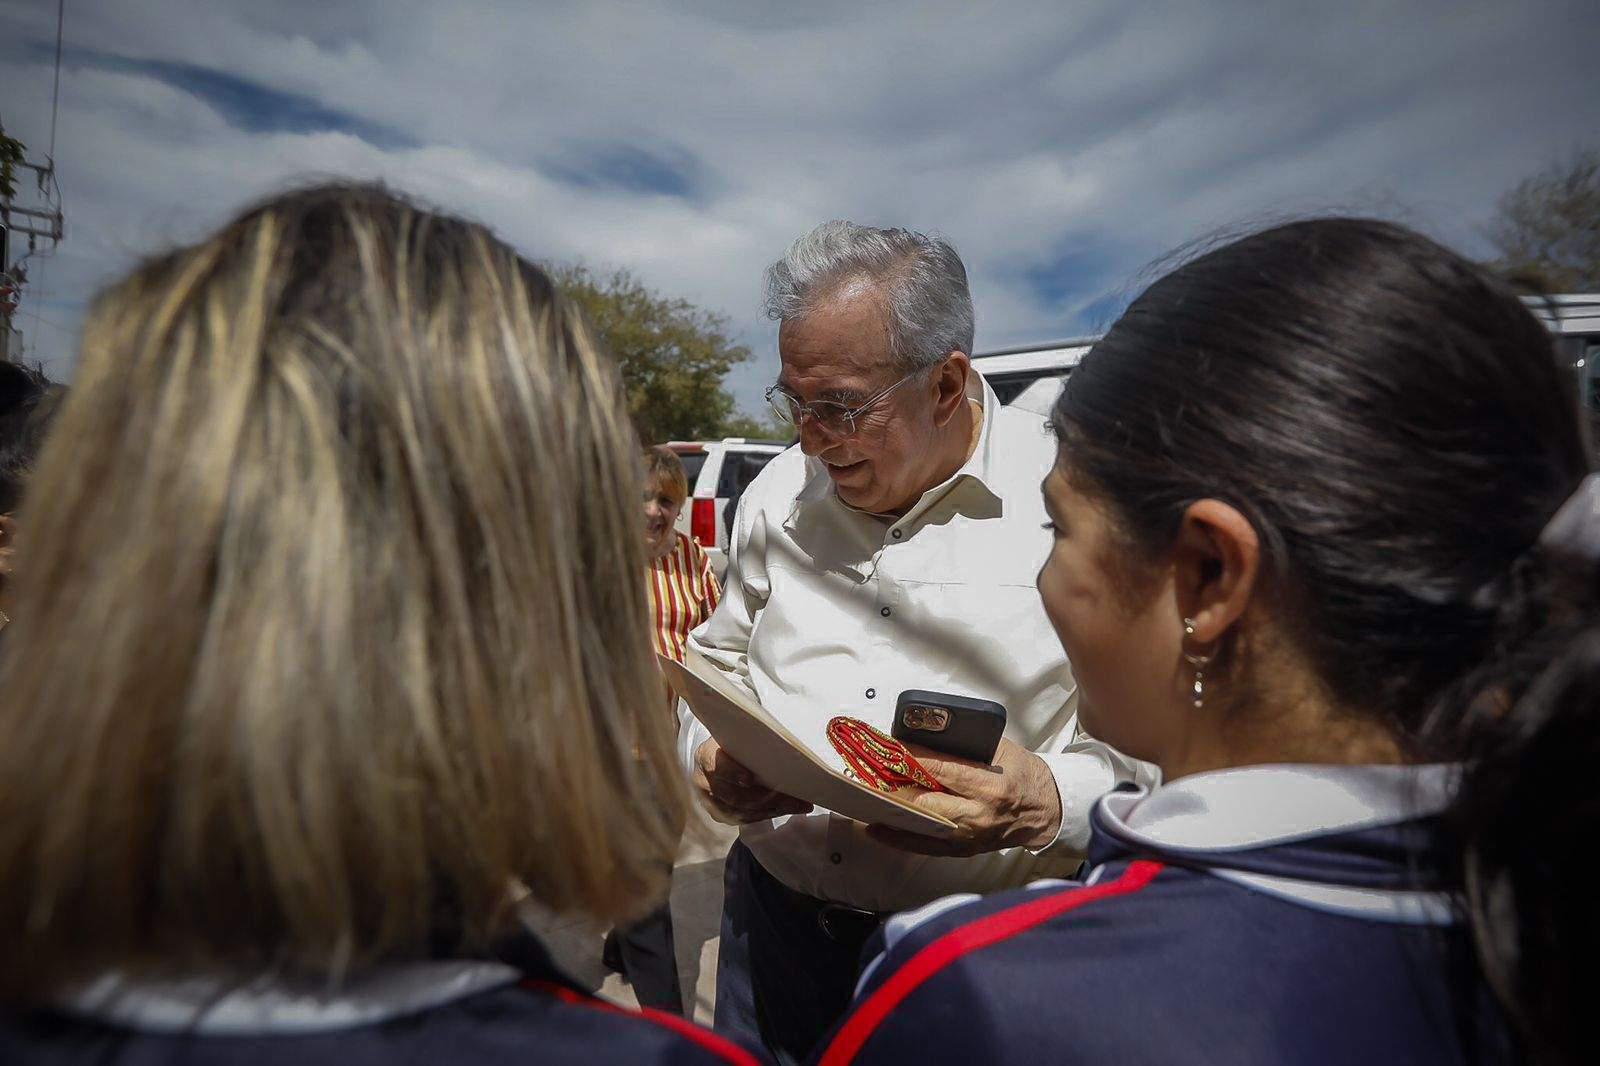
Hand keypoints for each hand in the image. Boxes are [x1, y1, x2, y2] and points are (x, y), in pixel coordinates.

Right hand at [693, 738, 812, 824]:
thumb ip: (751, 738)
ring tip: (798, 805)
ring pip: (743, 811)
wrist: (717, 757)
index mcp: (705, 755)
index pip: (716, 766)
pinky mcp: (721, 815)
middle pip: (734, 795)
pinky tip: (789, 809)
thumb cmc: (733, 742)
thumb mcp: (737, 735)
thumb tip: (783, 739)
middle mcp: (703, 781)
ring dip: (774, 809)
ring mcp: (710, 802)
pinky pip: (747, 819)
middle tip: (793, 795)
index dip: (732, 773)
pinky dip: (770, 814)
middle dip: (767, 797)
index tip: (749, 779)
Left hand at [867, 738, 1061, 856]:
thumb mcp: (1003, 750)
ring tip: (864, 801)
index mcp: (991, 786)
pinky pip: (925, 846)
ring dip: (891, 814)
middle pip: (928, 803)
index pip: (945, 771)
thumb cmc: (1024, 775)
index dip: (915, 759)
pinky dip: (899, 838)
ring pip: (922, 827)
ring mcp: (970, 836)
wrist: (1046, 811)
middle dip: (896, 788)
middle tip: (869, 774)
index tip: (891, 748)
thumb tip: (927, 734)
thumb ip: (968, 745)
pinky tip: (876, 829)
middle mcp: (979, 815)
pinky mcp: (964, 849)